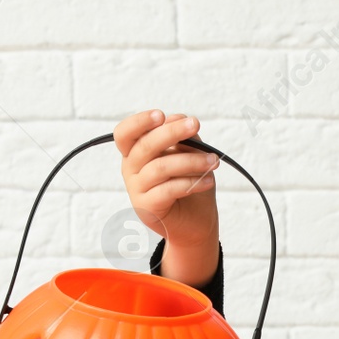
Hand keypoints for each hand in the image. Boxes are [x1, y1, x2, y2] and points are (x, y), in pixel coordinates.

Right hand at [113, 109, 219, 283]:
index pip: (125, 133)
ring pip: (161, 167)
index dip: (139, 122)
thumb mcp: (189, 154)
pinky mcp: (147, 208)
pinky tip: (209, 181)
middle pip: (145, 146)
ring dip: (191, 161)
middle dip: (172, 132)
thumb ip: (183, 137)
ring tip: (214, 161)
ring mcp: (136, 190)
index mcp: (135, 152)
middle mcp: (130, 169)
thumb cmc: (190, 183)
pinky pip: (168, 190)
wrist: (194, 223)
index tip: (162, 115)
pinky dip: (192, 183)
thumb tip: (179, 119)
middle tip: (196, 124)